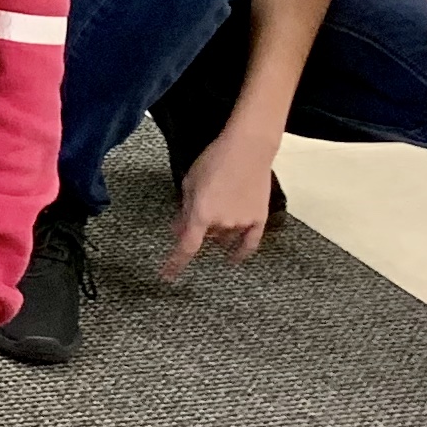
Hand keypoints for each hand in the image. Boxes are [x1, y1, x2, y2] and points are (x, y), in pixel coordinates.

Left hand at [162, 121, 283, 278]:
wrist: (248, 150)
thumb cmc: (213, 161)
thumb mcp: (189, 183)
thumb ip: (184, 210)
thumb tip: (178, 231)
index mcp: (201, 214)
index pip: (186, 247)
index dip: (175, 263)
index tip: (166, 276)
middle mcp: (222, 224)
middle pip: (205, 237)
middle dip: (198, 229)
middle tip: (195, 211)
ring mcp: (243, 223)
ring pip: (224, 238)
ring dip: (216, 232)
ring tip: (217, 209)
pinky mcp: (259, 220)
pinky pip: (249, 244)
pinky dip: (240, 252)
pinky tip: (233, 258)